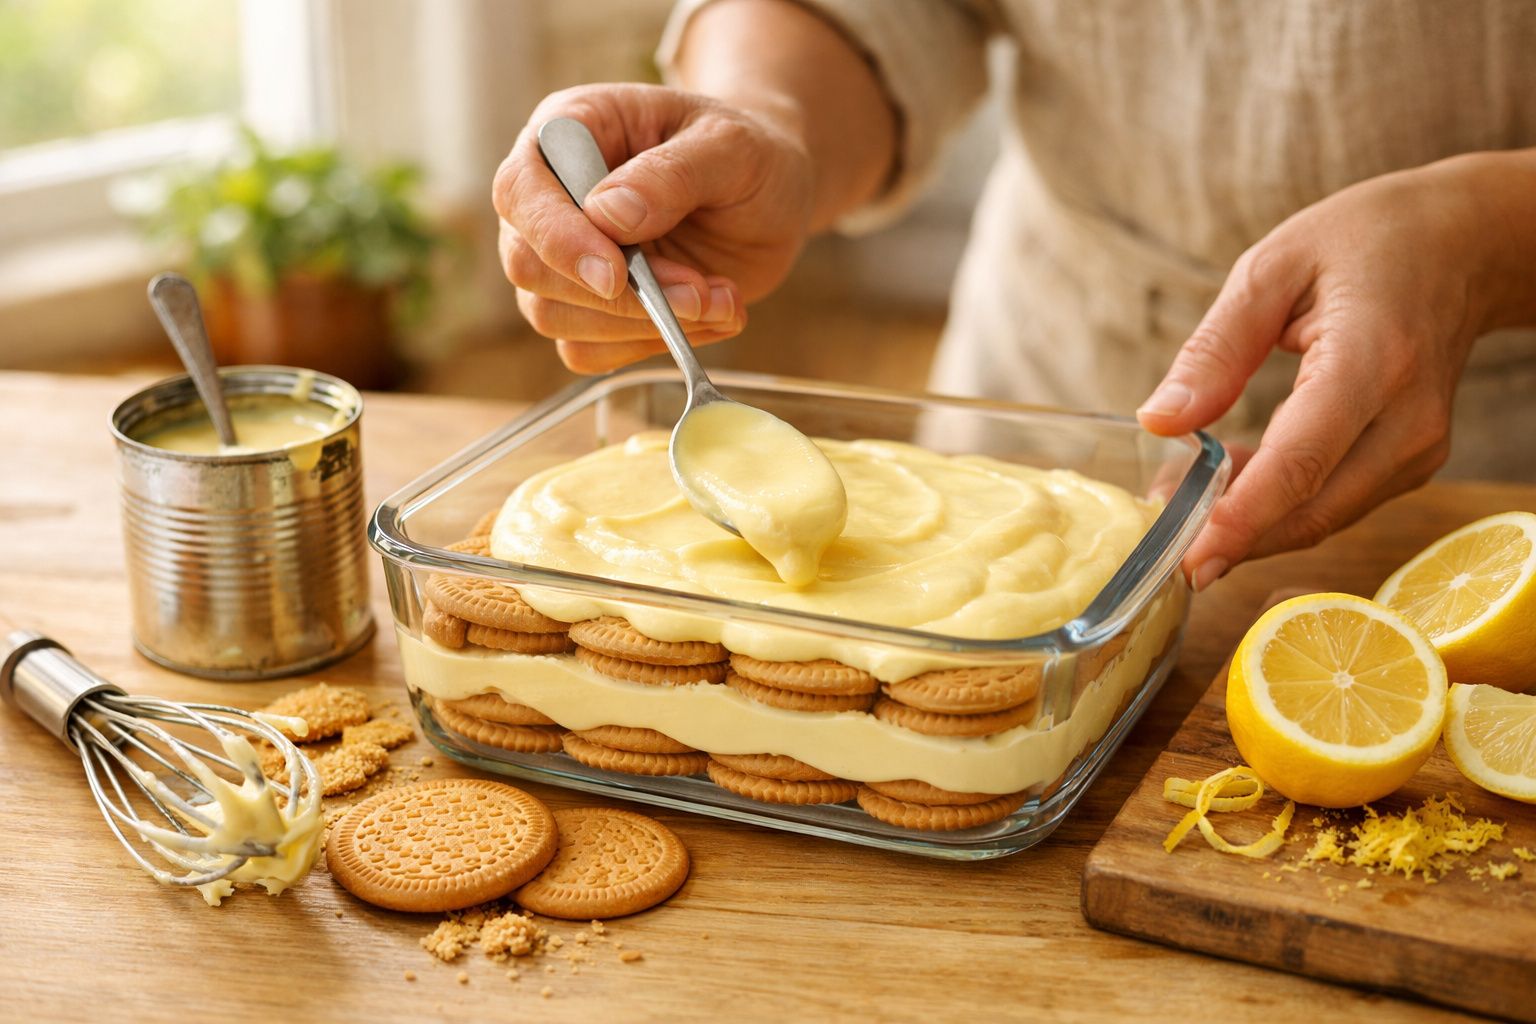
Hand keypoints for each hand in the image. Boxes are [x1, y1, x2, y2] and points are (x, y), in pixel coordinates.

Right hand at [492, 83, 815, 372]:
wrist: (769, 196)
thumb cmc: (743, 154)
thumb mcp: (729, 147)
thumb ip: (670, 175)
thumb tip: (607, 214)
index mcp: (570, 131)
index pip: (521, 190)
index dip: (558, 238)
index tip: (614, 274)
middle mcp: (551, 197)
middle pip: (529, 264)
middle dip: (616, 295)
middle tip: (698, 292)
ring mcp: (564, 259)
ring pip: (555, 317)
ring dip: (641, 325)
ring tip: (719, 299)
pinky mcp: (590, 309)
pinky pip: (588, 350)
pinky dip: (650, 346)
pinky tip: (710, 316)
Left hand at [1136, 156, 1517, 587]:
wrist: (1465, 244)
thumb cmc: (1365, 243)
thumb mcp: (1272, 269)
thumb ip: (1216, 349)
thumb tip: (1159, 420)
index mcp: (1370, 361)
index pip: (1302, 462)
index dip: (1242, 518)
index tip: (1190, 559)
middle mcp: (1407, 419)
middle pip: (1313, 509)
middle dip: (1232, 536)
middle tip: (1160, 534)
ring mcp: (1418, 448)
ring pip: (1322, 516)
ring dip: (1250, 523)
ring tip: (1182, 496)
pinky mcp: (1412, 463)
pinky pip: (1335, 501)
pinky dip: (1279, 505)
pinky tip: (1230, 479)